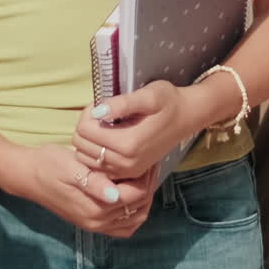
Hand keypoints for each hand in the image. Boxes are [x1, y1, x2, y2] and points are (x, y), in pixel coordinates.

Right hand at [9, 142, 156, 237]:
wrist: (28, 175)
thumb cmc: (50, 164)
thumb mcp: (70, 166)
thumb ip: (94, 182)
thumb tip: (115, 195)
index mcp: (94, 207)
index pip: (135, 196)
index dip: (146, 176)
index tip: (149, 156)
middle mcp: (97, 221)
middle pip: (138, 208)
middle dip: (148, 185)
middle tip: (150, 162)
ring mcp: (94, 224)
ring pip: (134, 219)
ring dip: (144, 199)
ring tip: (143, 175)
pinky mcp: (91, 222)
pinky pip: (122, 226)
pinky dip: (133, 212)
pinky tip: (132, 193)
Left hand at [73, 82, 196, 179]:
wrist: (186, 117)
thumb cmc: (168, 101)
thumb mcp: (148, 95)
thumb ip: (122, 104)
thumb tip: (97, 112)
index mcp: (128, 144)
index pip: (84, 132)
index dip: (86, 114)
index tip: (99, 103)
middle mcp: (125, 163)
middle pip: (81, 147)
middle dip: (86, 126)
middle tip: (101, 111)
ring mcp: (127, 171)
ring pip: (86, 158)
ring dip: (89, 139)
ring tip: (105, 122)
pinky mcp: (129, 173)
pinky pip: (98, 166)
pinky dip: (95, 151)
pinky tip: (109, 136)